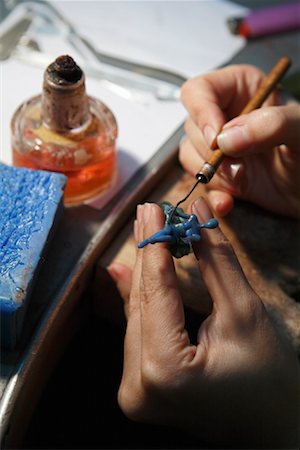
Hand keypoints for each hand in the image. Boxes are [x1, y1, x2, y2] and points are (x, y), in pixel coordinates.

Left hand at [108, 199, 298, 447]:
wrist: (276, 427)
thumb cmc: (271, 377)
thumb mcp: (244, 311)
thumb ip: (215, 259)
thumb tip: (197, 214)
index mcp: (164, 372)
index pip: (156, 292)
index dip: (155, 243)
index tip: (153, 208)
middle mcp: (137, 387)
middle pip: (142, 302)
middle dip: (147, 252)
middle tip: (148, 212)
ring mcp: (135, 392)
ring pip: (138, 315)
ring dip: (145, 272)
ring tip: (147, 230)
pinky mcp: (140, 388)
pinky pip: (139, 332)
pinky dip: (143, 299)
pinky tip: (131, 269)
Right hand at [179, 64, 299, 217]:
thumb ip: (271, 124)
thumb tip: (227, 138)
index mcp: (241, 89)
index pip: (199, 91)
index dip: (201, 114)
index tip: (216, 139)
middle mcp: (225, 115)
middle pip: (192, 128)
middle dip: (212, 152)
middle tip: (241, 165)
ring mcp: (221, 148)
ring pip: (191, 156)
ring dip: (213, 174)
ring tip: (243, 180)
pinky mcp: (222, 175)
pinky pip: (203, 184)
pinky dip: (213, 196)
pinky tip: (228, 202)